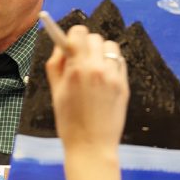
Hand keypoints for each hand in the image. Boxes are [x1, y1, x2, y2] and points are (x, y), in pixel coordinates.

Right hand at [45, 25, 128, 153]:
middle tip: (81, 59)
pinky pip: (119, 62)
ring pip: (110, 46)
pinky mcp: (124, 85)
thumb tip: (61, 45)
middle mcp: (96, 68)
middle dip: (86, 44)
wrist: (91, 146)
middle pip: (95, 37)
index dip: (73, 35)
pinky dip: (111, 63)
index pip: (78, 33)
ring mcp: (113, 76)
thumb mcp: (55, 91)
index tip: (70, 43)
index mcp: (76, 69)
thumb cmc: (68, 121)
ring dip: (101, 51)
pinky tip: (104, 77)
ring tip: (95, 67)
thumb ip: (56, 64)